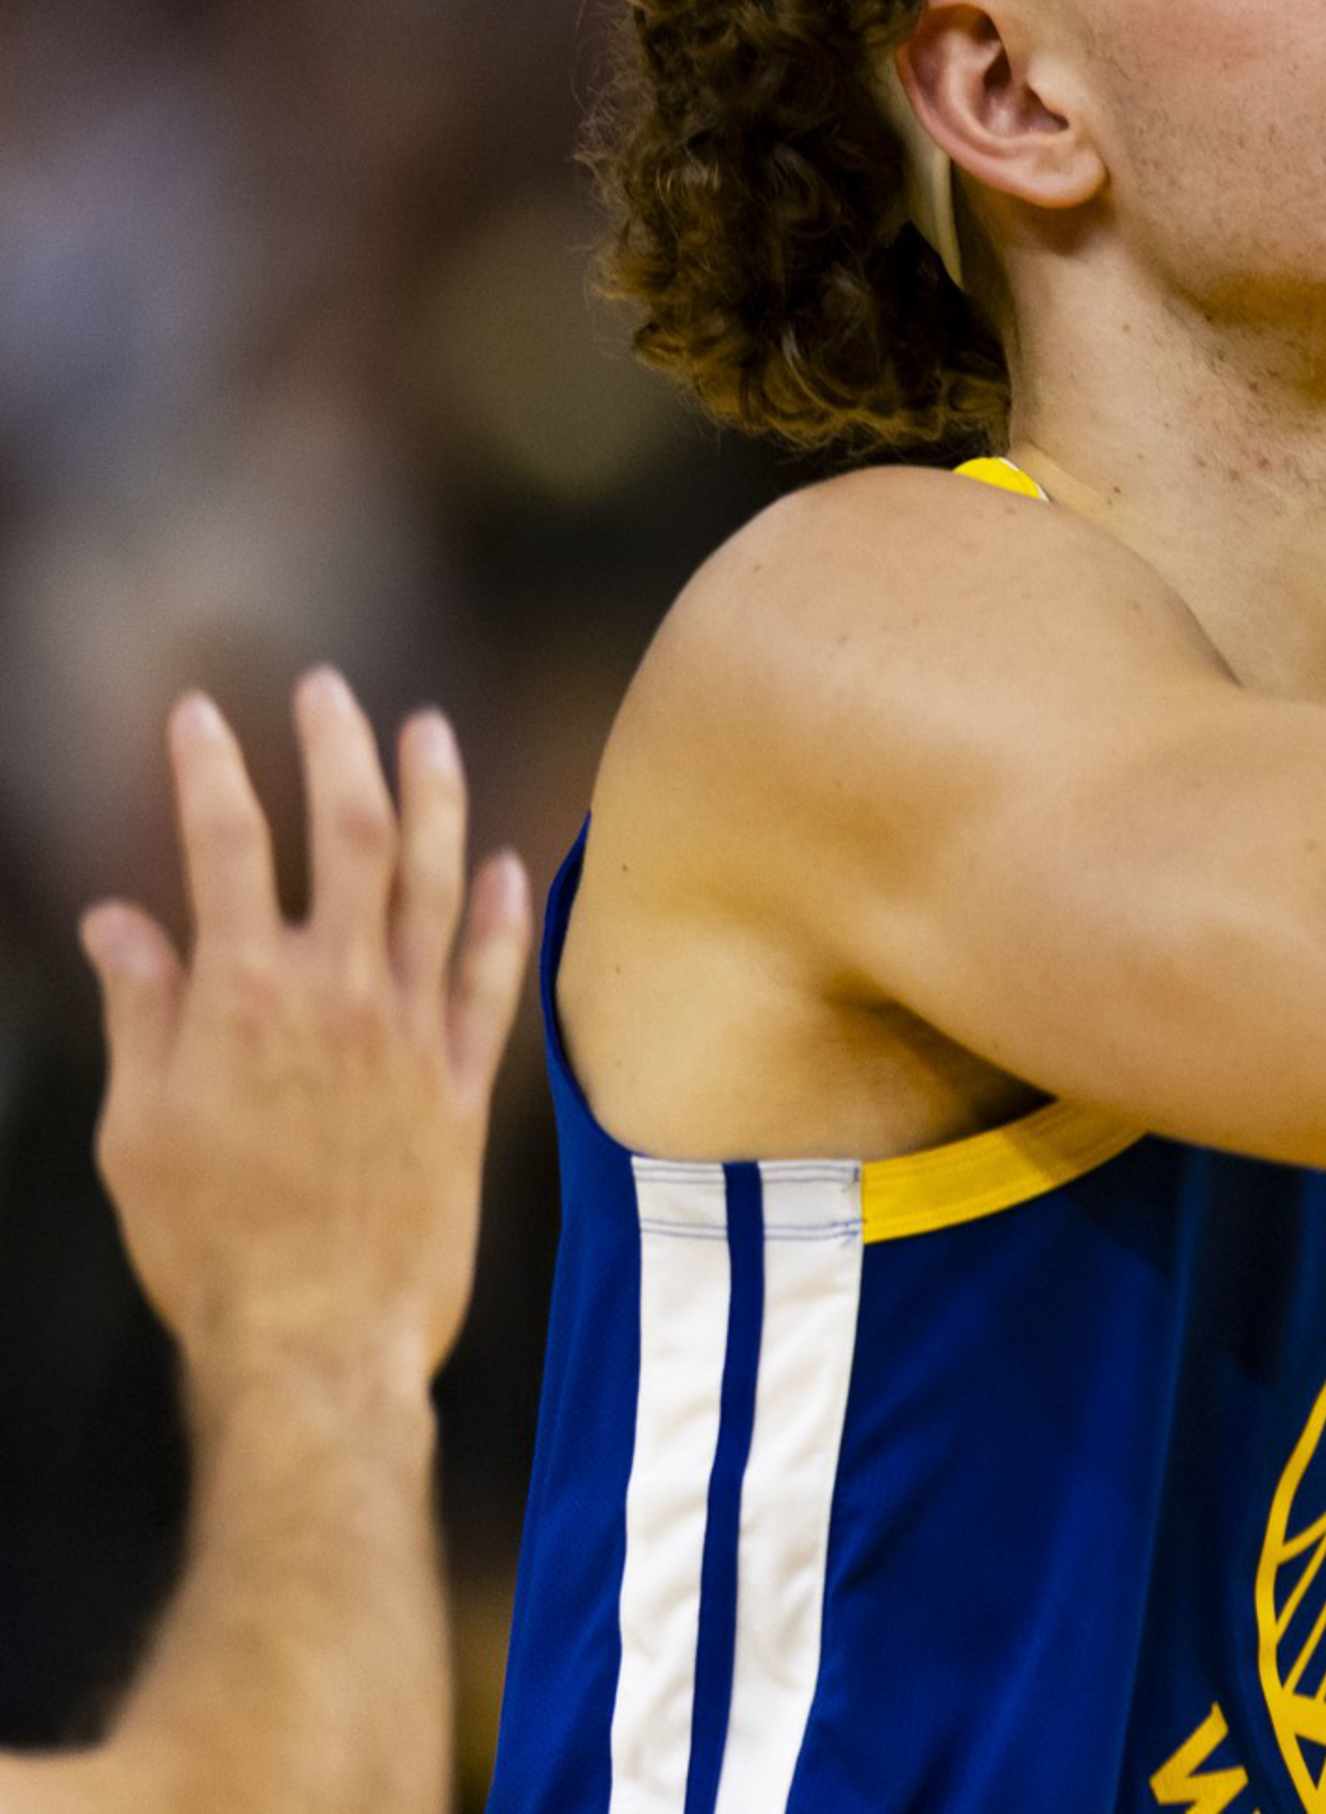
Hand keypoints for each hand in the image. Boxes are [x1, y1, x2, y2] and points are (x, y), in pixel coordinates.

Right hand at [83, 672, 535, 1395]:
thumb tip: (115, 920)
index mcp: (243, 999)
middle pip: (350, 837)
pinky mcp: (468, 1087)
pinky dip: (501, 917)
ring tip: (429, 732)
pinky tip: (507, 866)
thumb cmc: (206, 1246)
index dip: (211, 770)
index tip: (199, 712)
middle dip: (337, 751)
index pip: (223, 848)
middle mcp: (340, 997)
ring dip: (435, 800)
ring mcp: (415, 1036)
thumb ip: (142, 1011)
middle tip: (329, 689)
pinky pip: (494, 982)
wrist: (319, 1339)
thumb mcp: (139, 1129)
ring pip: (435, 886)